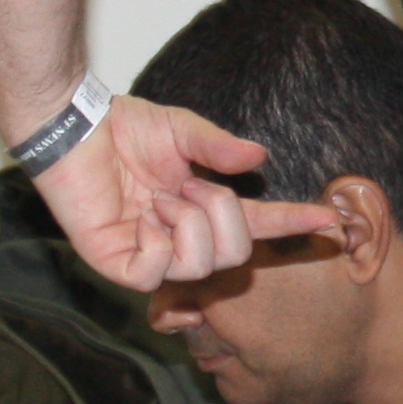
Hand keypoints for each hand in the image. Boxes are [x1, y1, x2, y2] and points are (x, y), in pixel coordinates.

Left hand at [33, 93, 340, 292]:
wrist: (75, 129)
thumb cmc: (122, 129)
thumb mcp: (183, 131)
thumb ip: (220, 149)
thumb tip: (259, 161)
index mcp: (201, 209)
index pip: (256, 225)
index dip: (291, 224)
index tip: (328, 220)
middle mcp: (180, 238)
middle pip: (234, 257)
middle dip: (223, 216)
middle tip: (191, 186)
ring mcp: (150, 254)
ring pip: (199, 266)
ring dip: (189, 223)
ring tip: (162, 197)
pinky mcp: (116, 263)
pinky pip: (155, 274)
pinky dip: (157, 243)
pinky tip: (143, 220)